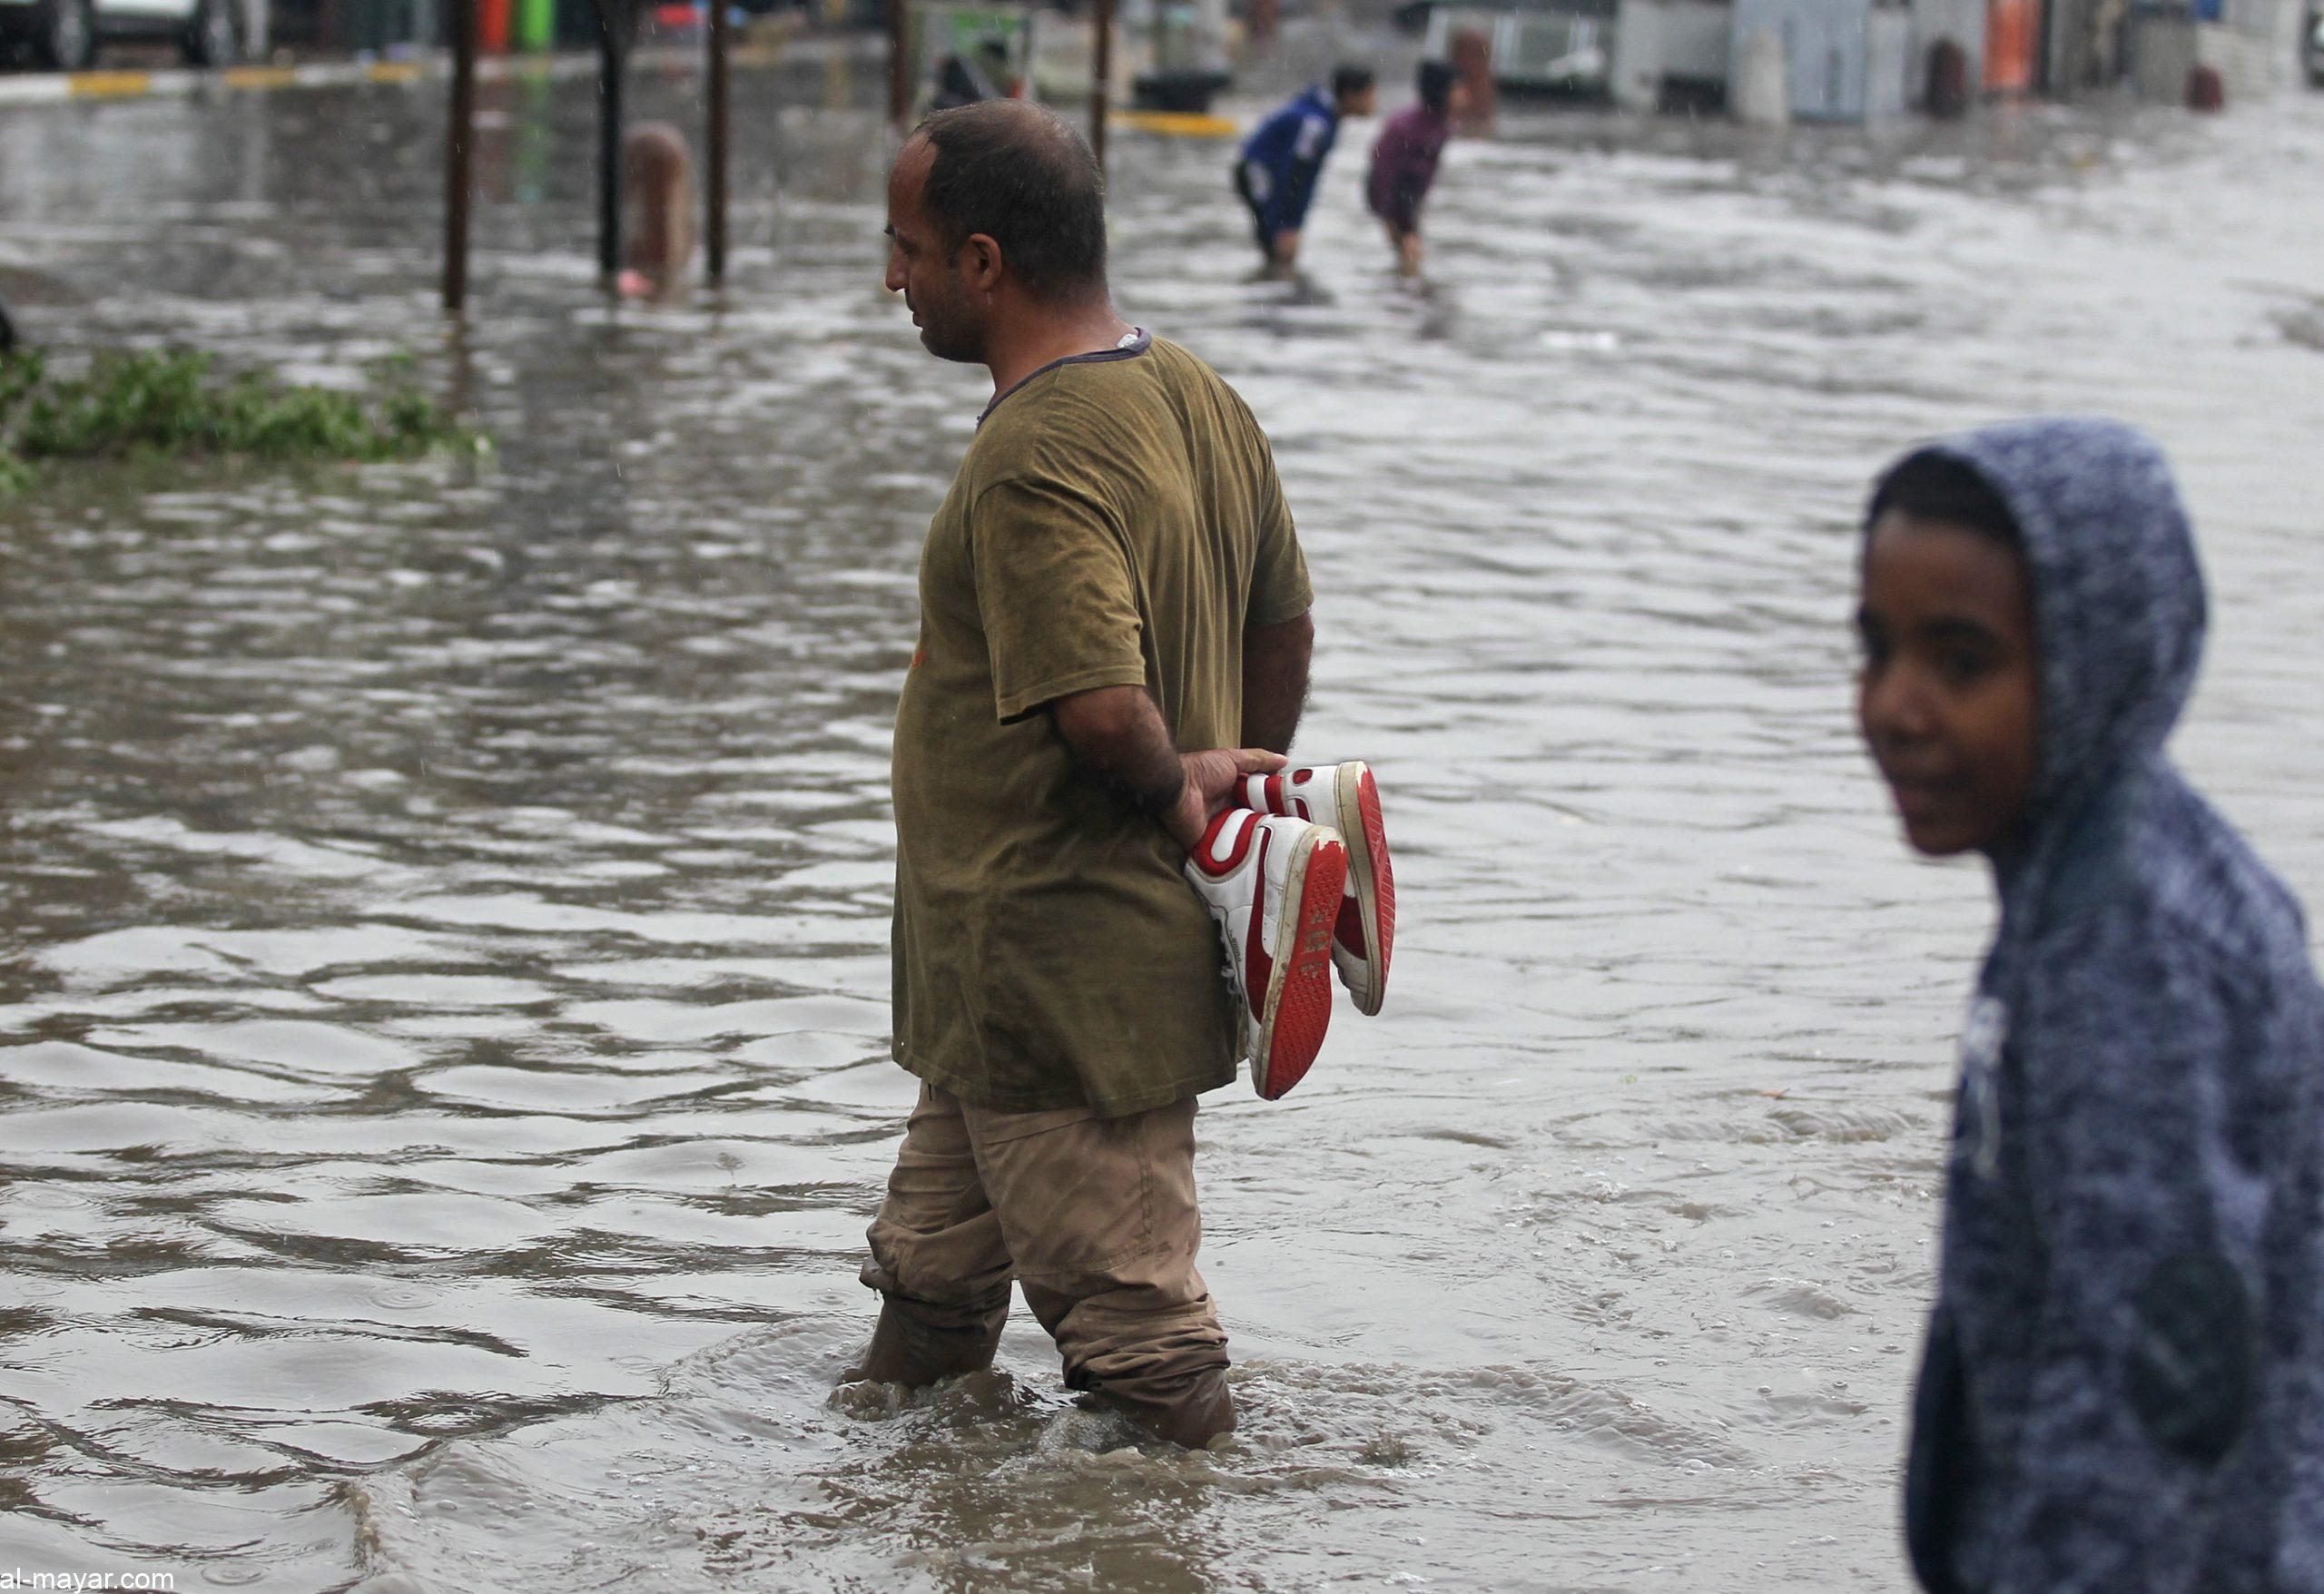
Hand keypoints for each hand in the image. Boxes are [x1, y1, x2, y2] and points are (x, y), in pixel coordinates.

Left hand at [1165, 747, 1286, 850]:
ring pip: (1246, 836)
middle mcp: (1228, 809)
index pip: (1259, 799)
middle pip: (1255, 819)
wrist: (1177, 789)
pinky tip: (1265, 857)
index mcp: (1233, 791)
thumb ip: (1258, 760)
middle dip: (1271, 824)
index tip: (1297, 809)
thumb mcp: (1232, 759)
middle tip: (1294, 830)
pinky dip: (1243, 854)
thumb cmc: (1202, 770)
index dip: (1275, 803)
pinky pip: (1230, 852)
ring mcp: (1220, 828)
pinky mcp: (1212, 844)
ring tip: (1285, 846)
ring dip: (1261, 840)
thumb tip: (1284, 761)